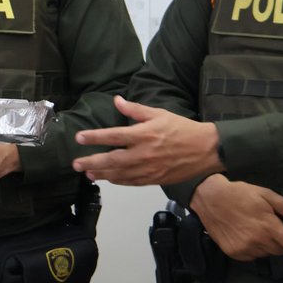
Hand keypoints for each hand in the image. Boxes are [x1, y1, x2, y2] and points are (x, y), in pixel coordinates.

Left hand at [72, 96, 222, 185]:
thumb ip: (135, 110)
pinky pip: (131, 182)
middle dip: (91, 162)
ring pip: (119, 174)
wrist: (206, 149)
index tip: (79, 138)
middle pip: (111, 160)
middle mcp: (143, 153)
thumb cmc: (182, 129)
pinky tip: (108, 179)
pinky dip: (118, 181)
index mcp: (144, 134)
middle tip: (75, 163)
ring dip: (101, 174)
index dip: (94, 137)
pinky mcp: (154, 180)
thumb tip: (117, 101)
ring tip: (87, 173)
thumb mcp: (159, 113)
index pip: (113, 136)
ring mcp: (148, 169)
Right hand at [190, 174, 282, 260]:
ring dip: (269, 246)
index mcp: (268, 226)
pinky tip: (250, 237)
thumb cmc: (238, 194)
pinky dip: (255, 249)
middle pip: (280, 250)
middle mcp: (257, 241)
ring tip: (262, 232)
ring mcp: (244, 248)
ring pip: (267, 254)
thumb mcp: (264, 194)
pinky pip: (252, 256)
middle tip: (278, 230)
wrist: (209, 198)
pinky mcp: (234, 252)